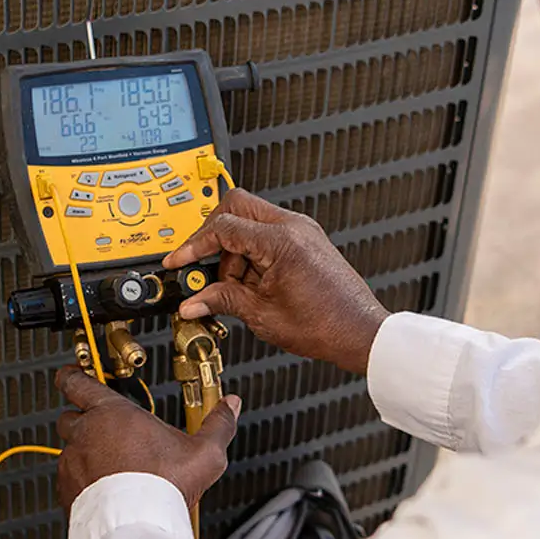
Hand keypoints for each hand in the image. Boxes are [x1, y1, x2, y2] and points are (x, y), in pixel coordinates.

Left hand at [55, 367, 241, 510]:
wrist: (136, 526)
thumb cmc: (163, 488)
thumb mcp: (204, 453)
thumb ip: (218, 424)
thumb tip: (230, 405)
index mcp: (112, 414)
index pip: (77, 382)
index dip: (72, 376)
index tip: (73, 374)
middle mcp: (86, 434)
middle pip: (70, 415)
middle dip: (83, 418)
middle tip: (103, 428)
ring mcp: (72, 463)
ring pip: (69, 449)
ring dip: (83, 452)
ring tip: (108, 464)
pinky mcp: (66, 490)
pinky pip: (68, 478)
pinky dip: (80, 480)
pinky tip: (102, 489)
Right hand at [162, 188, 388, 373]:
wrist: (359, 333)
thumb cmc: (325, 325)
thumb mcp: (261, 315)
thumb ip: (222, 301)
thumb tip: (193, 302)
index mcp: (281, 241)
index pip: (223, 227)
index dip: (194, 246)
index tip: (180, 262)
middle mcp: (293, 227)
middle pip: (235, 205)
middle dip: (212, 234)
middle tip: (201, 264)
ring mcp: (301, 231)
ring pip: (250, 219)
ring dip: (233, 250)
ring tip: (236, 288)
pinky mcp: (305, 240)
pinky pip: (267, 234)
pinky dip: (251, 253)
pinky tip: (251, 284)